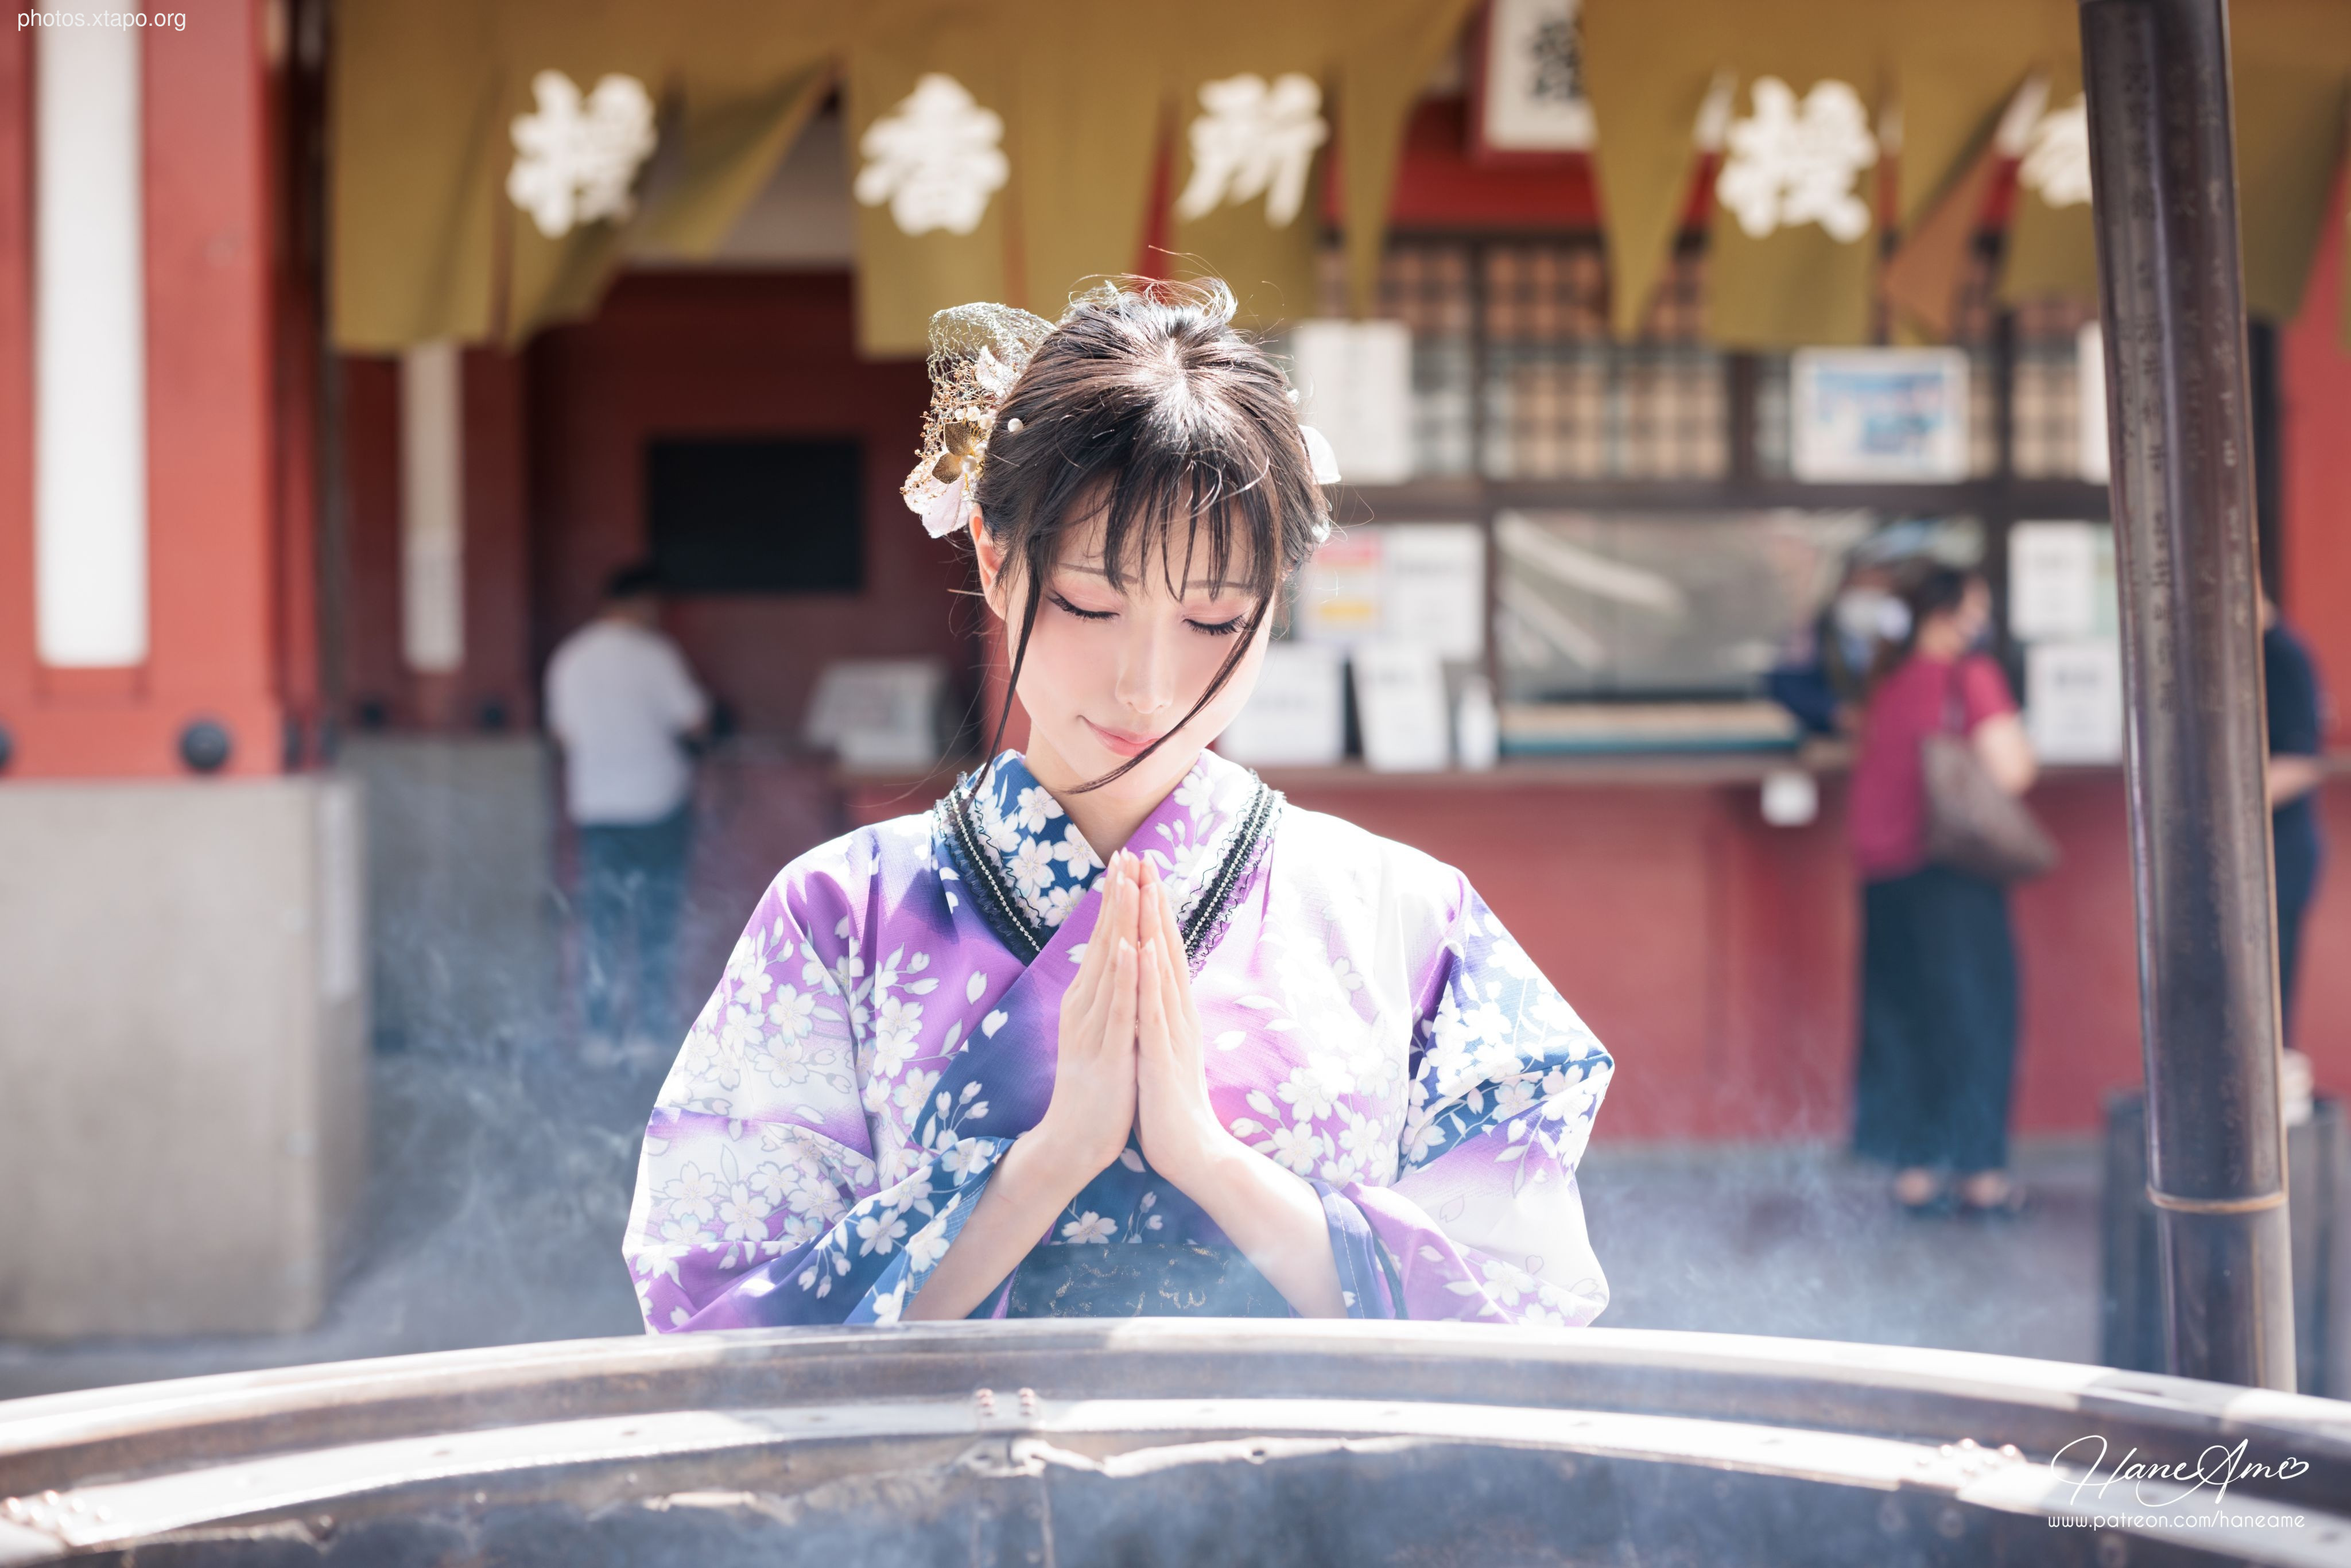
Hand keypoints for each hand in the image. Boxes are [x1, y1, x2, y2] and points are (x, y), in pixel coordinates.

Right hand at [1029, 849, 1142, 1183]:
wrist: (1072, 1141)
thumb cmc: (1095, 1088)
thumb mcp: (1100, 1033)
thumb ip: (1106, 999)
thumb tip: (1117, 965)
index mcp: (1087, 1000)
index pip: (1104, 938)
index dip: (1116, 898)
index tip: (1126, 859)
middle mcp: (1085, 1005)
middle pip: (1104, 940)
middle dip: (1118, 895)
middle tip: (1127, 851)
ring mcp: (1094, 1026)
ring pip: (1110, 963)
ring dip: (1120, 920)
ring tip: (1129, 881)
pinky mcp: (1108, 1050)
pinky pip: (1116, 1006)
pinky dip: (1122, 974)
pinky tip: (1126, 945)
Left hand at [1132, 857, 1230, 1187]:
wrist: (1193, 1152)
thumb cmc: (1172, 1104)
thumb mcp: (1162, 1050)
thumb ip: (1160, 1020)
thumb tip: (1152, 994)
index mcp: (1174, 1013)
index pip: (1165, 953)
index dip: (1155, 912)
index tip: (1143, 874)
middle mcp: (1178, 1013)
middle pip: (1168, 947)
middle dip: (1156, 901)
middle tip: (1145, 857)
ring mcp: (1173, 1030)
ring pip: (1164, 968)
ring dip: (1155, 924)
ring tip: (1146, 884)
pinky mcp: (1162, 1052)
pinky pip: (1154, 1007)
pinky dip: (1148, 975)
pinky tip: (1142, 946)